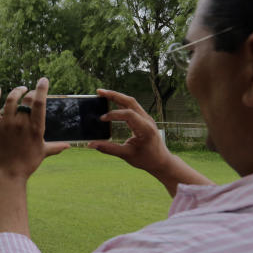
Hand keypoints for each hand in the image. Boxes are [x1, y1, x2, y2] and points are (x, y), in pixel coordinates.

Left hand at [0, 79, 69, 180]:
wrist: (9, 174)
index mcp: (36, 128)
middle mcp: (22, 123)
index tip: (43, 80)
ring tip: (20, 89)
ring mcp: (7, 124)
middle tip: (31, 92)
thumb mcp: (43, 153)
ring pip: (10, 100)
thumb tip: (68, 145)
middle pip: (26, 99)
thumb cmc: (27, 164)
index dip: (42, 88)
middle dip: (30, 92)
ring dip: (16, 91)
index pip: (40, 102)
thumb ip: (55, 147)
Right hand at [87, 89, 213, 195]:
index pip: (129, 114)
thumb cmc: (146, 159)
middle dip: (114, 95)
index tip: (101, 119)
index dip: (114, 114)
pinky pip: (132, 106)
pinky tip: (111, 101)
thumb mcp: (126, 155)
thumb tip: (91, 144)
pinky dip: (121, 102)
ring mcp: (147, 118)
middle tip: (99, 92)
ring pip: (131, 102)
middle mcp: (147, 120)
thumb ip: (108, 149)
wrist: (161, 161)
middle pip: (130, 101)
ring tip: (103, 94)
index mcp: (145, 129)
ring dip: (117, 96)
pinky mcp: (144, 119)